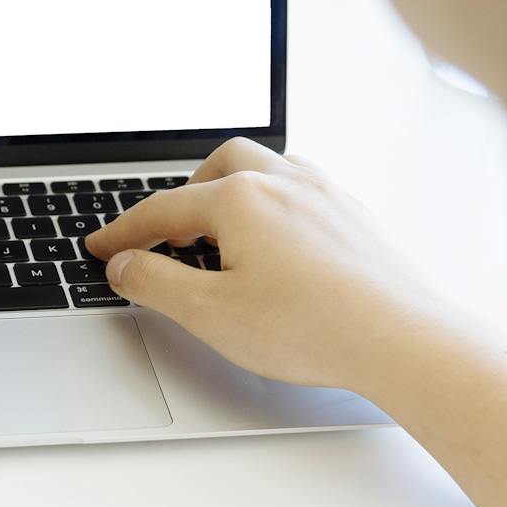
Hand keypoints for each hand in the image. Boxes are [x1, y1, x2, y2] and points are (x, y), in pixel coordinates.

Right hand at [85, 138, 438, 394]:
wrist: (404, 339)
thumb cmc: (316, 327)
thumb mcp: (212, 314)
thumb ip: (157, 284)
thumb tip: (126, 264)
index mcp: (240, 199)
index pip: (163, 210)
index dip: (124, 233)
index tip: (102, 248)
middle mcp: (283, 182)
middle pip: (218, 167)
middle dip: (184, 195)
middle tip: (167, 234)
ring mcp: (325, 193)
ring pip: (264, 168)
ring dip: (232, 192)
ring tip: (220, 234)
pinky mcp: (354, 215)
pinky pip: (301, 188)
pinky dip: (272, 204)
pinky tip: (276, 242)